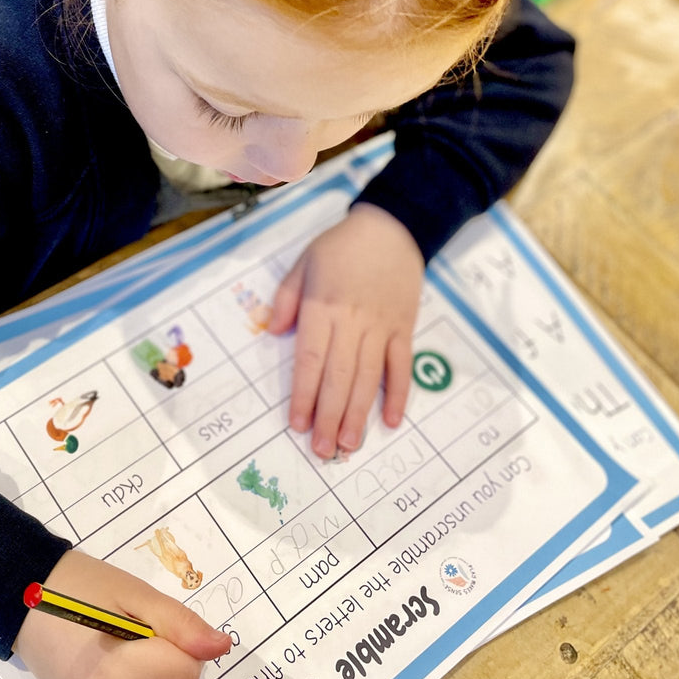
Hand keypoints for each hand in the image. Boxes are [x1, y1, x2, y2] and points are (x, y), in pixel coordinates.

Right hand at [12, 549, 230, 678]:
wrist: (21, 596)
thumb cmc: (79, 587)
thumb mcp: (134, 593)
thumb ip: (180, 624)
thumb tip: (221, 648)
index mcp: (110, 677)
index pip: (185, 670)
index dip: (180, 641)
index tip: (150, 622)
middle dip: (180, 674)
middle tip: (149, 640)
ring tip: (137, 652)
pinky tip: (123, 666)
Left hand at [268, 203, 423, 458]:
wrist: (392, 227)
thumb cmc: (341, 247)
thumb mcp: (304, 263)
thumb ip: (287, 298)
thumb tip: (274, 332)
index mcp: (323, 308)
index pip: (310, 360)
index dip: (303, 394)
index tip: (297, 424)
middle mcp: (352, 321)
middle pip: (339, 376)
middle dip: (329, 416)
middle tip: (322, 450)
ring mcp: (381, 327)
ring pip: (369, 377)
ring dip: (358, 413)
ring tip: (348, 445)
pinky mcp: (404, 328)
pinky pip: (401, 366)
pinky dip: (399, 394)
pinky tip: (390, 421)